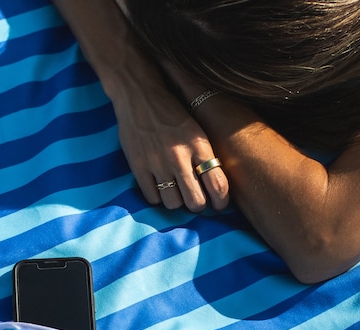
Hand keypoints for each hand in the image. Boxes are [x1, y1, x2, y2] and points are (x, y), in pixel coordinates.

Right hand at [110, 75, 229, 212]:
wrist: (140, 95)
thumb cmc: (172, 114)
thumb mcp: (196, 130)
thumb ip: (205, 156)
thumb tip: (214, 187)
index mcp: (200, 146)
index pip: (218, 185)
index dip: (221, 202)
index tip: (218, 204)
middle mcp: (180, 156)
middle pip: (195, 201)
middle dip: (197, 205)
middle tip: (195, 199)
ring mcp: (158, 163)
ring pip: (173, 204)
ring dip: (176, 201)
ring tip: (175, 191)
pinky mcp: (138, 166)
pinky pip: (152, 198)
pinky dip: (157, 196)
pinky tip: (159, 186)